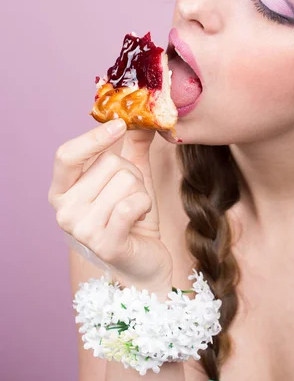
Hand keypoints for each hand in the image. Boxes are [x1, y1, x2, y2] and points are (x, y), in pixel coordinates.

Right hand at [48, 119, 172, 296]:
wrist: (144, 261)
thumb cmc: (132, 216)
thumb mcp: (131, 177)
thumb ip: (133, 147)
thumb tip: (142, 119)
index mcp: (62, 190)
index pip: (67, 155)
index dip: (93, 137)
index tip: (120, 124)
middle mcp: (63, 210)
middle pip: (109, 163)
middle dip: (132, 174)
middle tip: (130, 196)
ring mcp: (80, 229)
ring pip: (125, 181)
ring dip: (140, 191)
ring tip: (134, 210)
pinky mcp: (103, 245)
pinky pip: (131, 204)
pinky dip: (144, 205)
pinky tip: (140, 218)